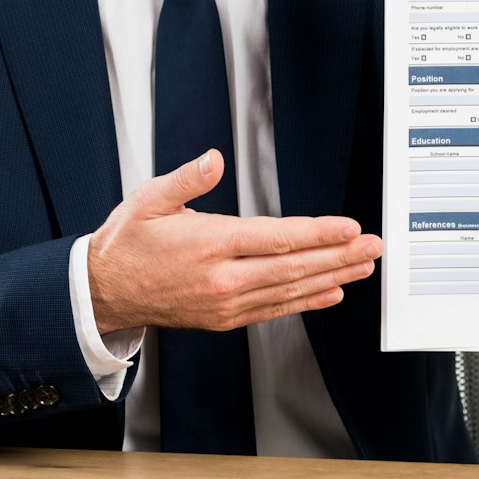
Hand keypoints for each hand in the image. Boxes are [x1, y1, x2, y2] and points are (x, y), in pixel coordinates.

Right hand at [85, 149, 382, 334]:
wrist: (105, 291)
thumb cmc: (128, 242)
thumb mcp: (149, 198)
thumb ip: (186, 179)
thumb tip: (213, 160)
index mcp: (208, 243)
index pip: (277, 238)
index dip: (319, 233)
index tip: (349, 227)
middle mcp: (222, 278)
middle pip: (294, 267)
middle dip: (339, 255)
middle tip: (373, 246)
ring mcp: (226, 303)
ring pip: (290, 290)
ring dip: (332, 276)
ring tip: (363, 266)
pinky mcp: (225, 318)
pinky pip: (274, 309)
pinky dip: (307, 301)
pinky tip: (331, 292)